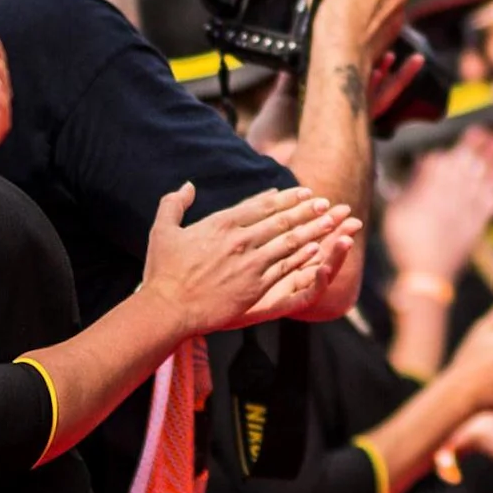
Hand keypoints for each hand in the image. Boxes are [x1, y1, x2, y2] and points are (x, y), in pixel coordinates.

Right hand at [136, 183, 356, 333]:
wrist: (167, 308)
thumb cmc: (162, 271)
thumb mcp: (162, 230)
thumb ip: (175, 203)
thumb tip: (188, 185)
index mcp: (220, 223)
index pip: (261, 204)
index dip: (285, 197)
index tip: (303, 192)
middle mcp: (239, 239)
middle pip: (280, 219)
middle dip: (306, 209)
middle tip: (325, 202)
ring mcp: (249, 263)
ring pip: (288, 241)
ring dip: (311, 230)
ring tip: (330, 221)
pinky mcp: (254, 286)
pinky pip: (284, 267)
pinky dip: (301, 256)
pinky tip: (316, 249)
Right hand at [386, 128, 492, 279]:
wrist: (425, 273)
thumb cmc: (404, 240)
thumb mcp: (398, 209)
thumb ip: (412, 185)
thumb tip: (424, 164)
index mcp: (434, 185)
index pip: (453, 158)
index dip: (467, 143)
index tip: (478, 129)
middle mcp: (456, 192)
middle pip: (475, 164)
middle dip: (489, 148)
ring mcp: (470, 208)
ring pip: (489, 180)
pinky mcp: (480, 225)